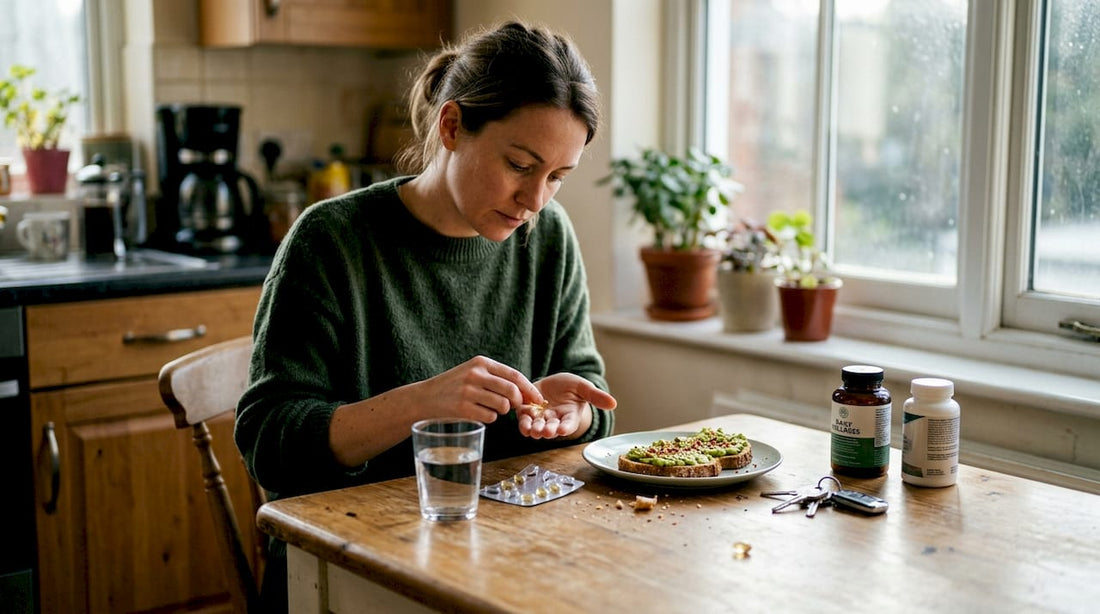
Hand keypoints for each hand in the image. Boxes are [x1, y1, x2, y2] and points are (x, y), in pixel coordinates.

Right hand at [413, 355, 542, 423]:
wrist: (424, 397)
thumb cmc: (454, 386)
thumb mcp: (473, 372)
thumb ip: (496, 378)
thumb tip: (526, 393)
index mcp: (481, 362)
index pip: (514, 375)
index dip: (529, 389)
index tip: (538, 399)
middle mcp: (475, 374)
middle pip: (512, 391)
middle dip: (518, 402)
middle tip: (515, 408)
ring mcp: (468, 391)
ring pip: (502, 406)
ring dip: (501, 411)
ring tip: (488, 408)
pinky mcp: (463, 408)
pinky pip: (490, 418)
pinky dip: (488, 418)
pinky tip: (476, 413)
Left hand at [517, 373, 616, 439]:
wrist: (552, 384)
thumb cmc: (570, 387)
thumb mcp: (583, 388)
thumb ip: (596, 396)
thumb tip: (614, 403)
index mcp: (569, 416)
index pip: (569, 424)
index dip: (566, 427)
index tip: (564, 429)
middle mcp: (554, 420)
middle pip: (552, 429)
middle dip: (548, 430)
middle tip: (546, 431)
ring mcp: (540, 418)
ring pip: (536, 427)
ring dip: (534, 429)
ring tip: (532, 430)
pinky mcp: (527, 413)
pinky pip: (524, 420)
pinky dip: (523, 422)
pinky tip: (523, 421)